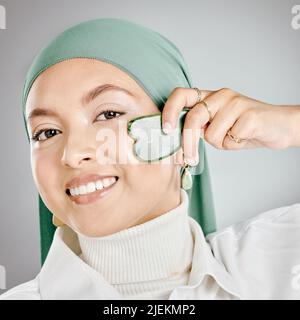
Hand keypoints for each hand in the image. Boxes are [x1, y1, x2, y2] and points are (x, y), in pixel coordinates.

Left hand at [162, 87, 299, 165]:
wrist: (278, 127)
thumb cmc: (243, 129)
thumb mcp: (217, 127)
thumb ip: (199, 128)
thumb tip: (175, 141)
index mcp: (209, 97)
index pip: (181, 95)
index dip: (169, 111)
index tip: (166, 130)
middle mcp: (220, 95)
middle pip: (194, 118)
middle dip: (189, 142)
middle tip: (190, 158)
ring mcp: (236, 103)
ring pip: (212, 134)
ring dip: (221, 143)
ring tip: (234, 137)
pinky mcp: (250, 115)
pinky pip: (230, 139)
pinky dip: (235, 145)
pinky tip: (245, 137)